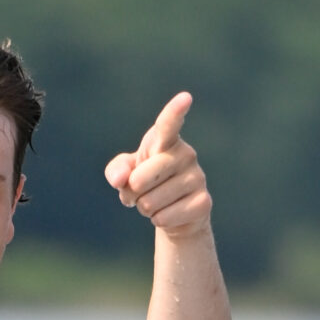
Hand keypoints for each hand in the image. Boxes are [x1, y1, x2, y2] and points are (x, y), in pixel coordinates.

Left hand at [103, 92, 211, 235]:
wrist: (173, 213)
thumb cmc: (146, 184)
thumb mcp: (125, 175)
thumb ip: (116, 170)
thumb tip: (123, 180)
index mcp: (165, 141)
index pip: (169, 124)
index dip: (175, 112)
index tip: (185, 98)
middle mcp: (186, 154)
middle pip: (141, 179)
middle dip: (132, 192)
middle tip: (141, 191)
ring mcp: (197, 177)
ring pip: (150, 202)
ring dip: (145, 208)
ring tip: (157, 202)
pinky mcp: (203, 202)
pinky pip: (164, 218)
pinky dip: (158, 221)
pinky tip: (168, 214)